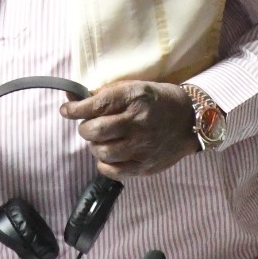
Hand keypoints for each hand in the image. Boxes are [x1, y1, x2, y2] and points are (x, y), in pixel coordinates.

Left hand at [60, 80, 198, 177]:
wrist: (191, 119)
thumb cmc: (156, 101)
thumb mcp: (133, 87)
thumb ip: (102, 93)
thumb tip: (70, 96)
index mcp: (134, 97)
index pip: (95, 105)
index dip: (75, 109)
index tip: (67, 110)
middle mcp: (138, 122)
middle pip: (95, 130)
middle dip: (85, 129)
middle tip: (90, 126)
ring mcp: (143, 146)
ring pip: (102, 152)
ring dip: (94, 145)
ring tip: (101, 140)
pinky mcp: (146, 165)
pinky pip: (113, 171)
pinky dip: (104, 163)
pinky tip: (109, 155)